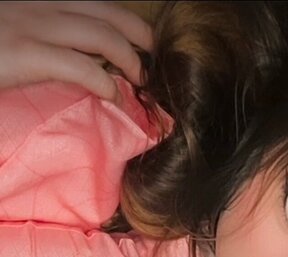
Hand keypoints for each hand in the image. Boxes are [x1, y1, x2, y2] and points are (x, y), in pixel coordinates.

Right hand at [0, 1, 152, 102]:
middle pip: (108, 12)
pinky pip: (81, 66)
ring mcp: (35, 26)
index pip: (93, 2)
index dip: (122, 19)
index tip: (138, 41)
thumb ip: (42, 35)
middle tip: (151, 59)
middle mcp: (41, 4)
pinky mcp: (28, 53)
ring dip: (130, 59)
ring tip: (138, 81)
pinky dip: (105, 83)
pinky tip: (112, 96)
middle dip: (139, 34)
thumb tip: (73, 57)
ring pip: (102, 35)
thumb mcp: (15, 29)